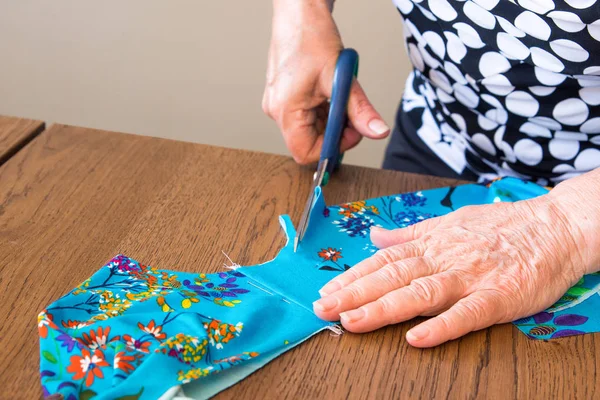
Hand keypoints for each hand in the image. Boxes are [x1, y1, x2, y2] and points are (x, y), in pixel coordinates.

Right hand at [263, 0, 389, 164]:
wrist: (298, 12)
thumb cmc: (311, 36)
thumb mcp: (341, 78)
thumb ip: (360, 110)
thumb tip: (377, 132)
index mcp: (285, 110)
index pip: (305, 152)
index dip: (332, 148)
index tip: (351, 132)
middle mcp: (277, 111)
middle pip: (309, 141)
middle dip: (335, 131)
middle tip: (351, 111)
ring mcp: (279, 104)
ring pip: (310, 129)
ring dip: (331, 119)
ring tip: (339, 93)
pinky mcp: (284, 97)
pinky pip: (306, 116)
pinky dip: (324, 110)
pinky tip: (330, 91)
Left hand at [313, 194, 590, 346]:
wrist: (554, 227)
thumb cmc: (500, 227)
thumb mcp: (448, 222)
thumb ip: (409, 233)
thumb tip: (375, 236)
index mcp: (430, 243)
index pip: (382, 260)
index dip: (352, 276)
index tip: (326, 291)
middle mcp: (443, 259)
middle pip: (392, 276)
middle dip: (354, 293)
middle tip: (323, 309)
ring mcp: (469, 278)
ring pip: (419, 293)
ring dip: (384, 308)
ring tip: (353, 321)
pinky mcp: (498, 297)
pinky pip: (466, 313)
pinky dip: (440, 325)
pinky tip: (415, 338)